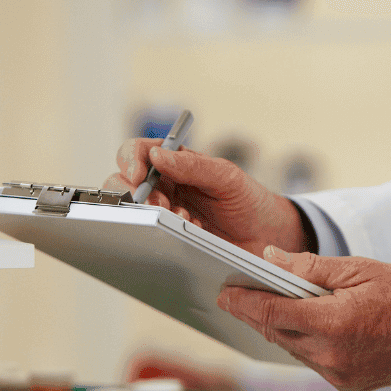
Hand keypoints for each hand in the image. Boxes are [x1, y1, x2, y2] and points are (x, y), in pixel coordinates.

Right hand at [103, 138, 308, 255]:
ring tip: (185, 220)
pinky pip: (152, 236)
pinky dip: (168, 234)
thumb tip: (158, 156)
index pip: (138, 152)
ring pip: (134, 212)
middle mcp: (164, 186)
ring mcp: (164, 213)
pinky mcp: (169, 239)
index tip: (139, 176)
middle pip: (123, 183)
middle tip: (159, 206)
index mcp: (175, 164)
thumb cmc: (249, 201)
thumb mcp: (227, 177)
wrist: (267, 237)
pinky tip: (194, 232)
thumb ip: (195, 165)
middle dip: (135, 195)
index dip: (130, 161)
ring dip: (153, 216)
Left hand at [217, 246, 390, 390]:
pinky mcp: (349, 386)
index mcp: (333, 324)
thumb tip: (270, 260)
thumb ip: (310, 267)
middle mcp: (332, 357)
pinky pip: (314, 362)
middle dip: (257, 312)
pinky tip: (310, 324)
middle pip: (276, 332)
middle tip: (241, 292)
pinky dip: (306, 342)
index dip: (242, 301)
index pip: (271, 312)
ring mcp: (340, 377)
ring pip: (293, 349)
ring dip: (282, 327)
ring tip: (276, 302)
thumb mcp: (359, 268)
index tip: (225, 292)